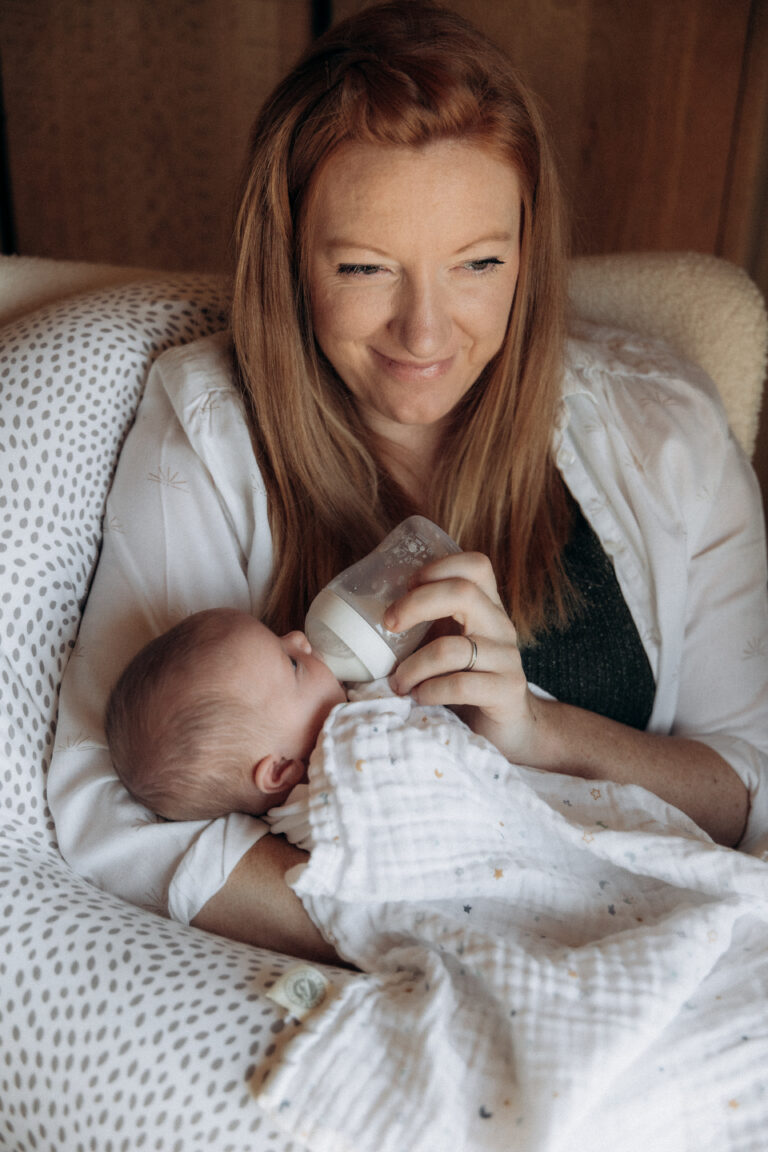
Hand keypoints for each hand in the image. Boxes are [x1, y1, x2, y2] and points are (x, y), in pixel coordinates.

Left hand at [384, 552, 539, 762]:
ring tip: (398, 683)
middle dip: (416, 604)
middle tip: (389, 624)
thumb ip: (424, 627)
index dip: (438, 567)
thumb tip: (361, 617)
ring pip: (453, 649)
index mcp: (487, 608)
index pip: (475, 565)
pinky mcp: (507, 692)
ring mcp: (507, 659)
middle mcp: (501, 626)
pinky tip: (419, 698)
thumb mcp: (447, 644)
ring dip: (413, 666)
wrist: (509, 728)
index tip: (406, 586)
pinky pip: (461, 685)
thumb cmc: (466, 681)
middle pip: (464, 592)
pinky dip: (430, 691)